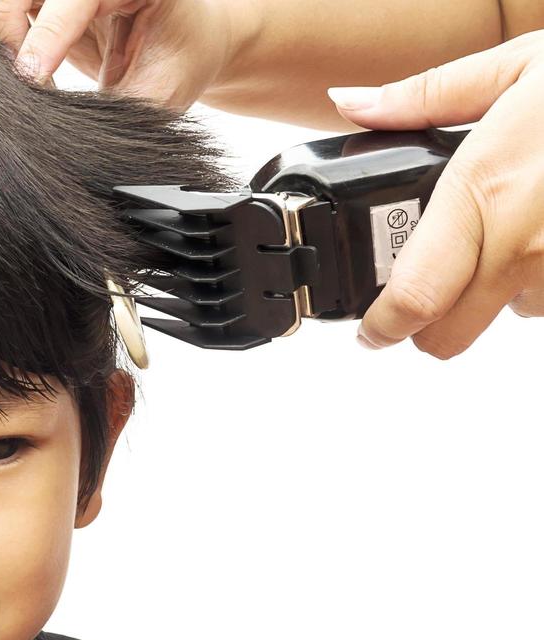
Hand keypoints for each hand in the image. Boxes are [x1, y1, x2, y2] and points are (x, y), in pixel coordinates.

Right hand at [0, 0, 240, 110]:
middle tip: (22, 80)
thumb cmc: (178, 58)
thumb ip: (118, 111)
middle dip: (6, 32)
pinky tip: (20, 65)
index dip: (46, 37)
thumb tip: (69, 140)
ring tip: (23, 75)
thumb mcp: (161, 91)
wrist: (181, 39)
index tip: (31, 80)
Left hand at [329, 30, 543, 357]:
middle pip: (449, 335)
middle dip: (428, 324)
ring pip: (509, 314)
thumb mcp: (515, 69)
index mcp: (483, 194)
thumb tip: (352, 104)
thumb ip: (425, 96)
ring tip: (512, 231)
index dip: (382, 327)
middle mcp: (523, 245)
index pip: (413, 297)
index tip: (370, 330)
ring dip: (499, 290)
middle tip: (423, 295)